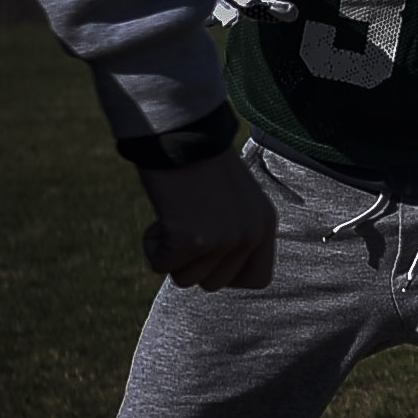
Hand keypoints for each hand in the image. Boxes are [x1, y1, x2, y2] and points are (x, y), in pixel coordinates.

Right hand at [137, 152, 277, 290]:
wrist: (180, 134)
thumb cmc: (198, 166)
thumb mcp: (234, 204)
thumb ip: (235, 235)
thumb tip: (219, 277)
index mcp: (266, 224)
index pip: (258, 280)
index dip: (228, 273)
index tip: (210, 251)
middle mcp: (252, 234)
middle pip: (214, 284)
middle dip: (191, 261)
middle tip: (187, 221)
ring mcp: (226, 238)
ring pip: (186, 280)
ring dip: (171, 253)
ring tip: (177, 214)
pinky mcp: (193, 239)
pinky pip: (161, 266)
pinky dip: (152, 245)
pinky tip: (163, 214)